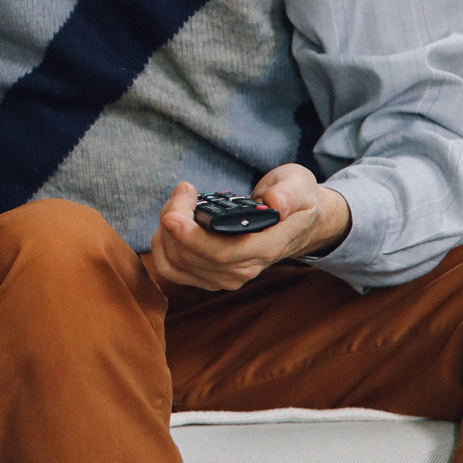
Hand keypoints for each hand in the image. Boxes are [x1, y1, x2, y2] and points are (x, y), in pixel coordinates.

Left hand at [149, 167, 351, 292]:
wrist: (298, 222)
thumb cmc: (296, 200)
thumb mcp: (300, 185)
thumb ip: (289, 193)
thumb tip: (276, 203)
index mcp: (267, 247)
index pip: (223, 252)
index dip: (192, 237)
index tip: (172, 214)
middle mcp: (244, 269)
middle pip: (192, 257)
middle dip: (174, 222)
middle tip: (182, 191)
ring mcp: (226, 276)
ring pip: (177, 264)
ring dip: (166, 231)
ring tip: (180, 201)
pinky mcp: (210, 276)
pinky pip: (172, 270)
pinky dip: (162, 246)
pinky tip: (171, 224)